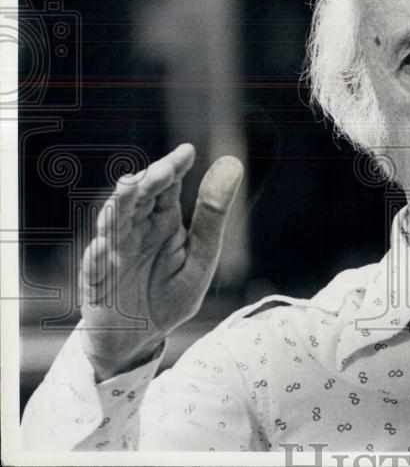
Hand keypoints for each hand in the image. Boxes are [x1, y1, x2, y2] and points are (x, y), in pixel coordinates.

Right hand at [79, 144, 243, 379]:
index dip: (173, 166)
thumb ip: (212, 214)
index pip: (166, 185)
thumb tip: (232, 162)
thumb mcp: (201, 256)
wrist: (140, 339)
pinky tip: (107, 245)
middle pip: (137, 197)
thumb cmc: (170, 295)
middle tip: (165, 168)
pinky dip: (100, 254)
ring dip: (119, 206)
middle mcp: (135, 229)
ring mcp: (113, 252)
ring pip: (112, 222)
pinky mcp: (97, 281)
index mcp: (162, 220)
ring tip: (130, 188)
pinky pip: (95, 265)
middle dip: (149, 180)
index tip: (187, 151)